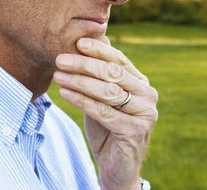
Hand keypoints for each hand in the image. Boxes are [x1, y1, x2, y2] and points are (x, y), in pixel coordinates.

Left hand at [54, 37, 157, 189]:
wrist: (116, 166)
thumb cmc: (107, 129)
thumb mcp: (102, 98)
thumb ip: (99, 75)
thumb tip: (91, 41)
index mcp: (141, 83)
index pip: (119, 60)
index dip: (99, 50)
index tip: (77, 42)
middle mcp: (148, 96)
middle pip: (113, 74)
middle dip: (84, 64)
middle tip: (60, 59)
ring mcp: (145, 114)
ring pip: (108, 92)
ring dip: (79, 81)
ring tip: (58, 75)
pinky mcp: (135, 131)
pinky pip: (103, 112)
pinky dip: (82, 101)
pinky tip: (65, 93)